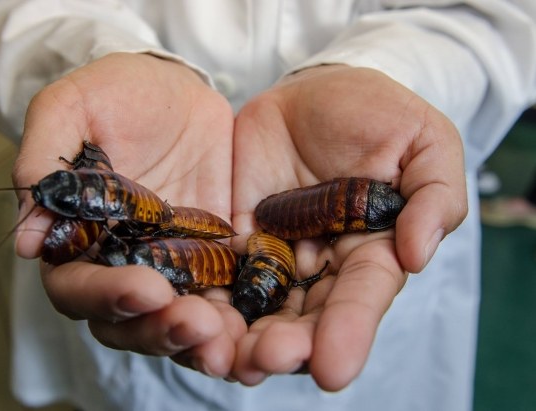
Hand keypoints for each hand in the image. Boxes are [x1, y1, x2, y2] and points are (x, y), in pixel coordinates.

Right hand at [12, 53, 246, 376]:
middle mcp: (123, 262)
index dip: (105, 296)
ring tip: (227, 336)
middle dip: (159, 329)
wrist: (177, 89)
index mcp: (80, 237)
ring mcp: (173, 265)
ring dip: (199, 338)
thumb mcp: (73, 107)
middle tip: (195, 322)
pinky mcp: (215, 258)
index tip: (146, 288)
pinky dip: (238, 319)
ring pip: (176, 322)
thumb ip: (44, 159)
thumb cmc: (118, 93)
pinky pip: (225, 299)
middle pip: (129, 321)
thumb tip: (28, 240)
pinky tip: (258, 326)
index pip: (76, 287)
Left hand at [229, 65, 466, 388]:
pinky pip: (218, 272)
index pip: (361, 296)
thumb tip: (417, 254)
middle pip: (305, 315)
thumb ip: (434, 195)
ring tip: (225, 356)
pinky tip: (189, 316)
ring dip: (242, 334)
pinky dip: (205, 297)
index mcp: (372, 250)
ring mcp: (275, 254)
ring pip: (258, 305)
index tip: (332, 369)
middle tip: (266, 359)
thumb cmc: (374, 114)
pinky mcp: (235, 238)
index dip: (349, 331)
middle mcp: (323, 265)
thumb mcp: (422, 141)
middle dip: (288, 343)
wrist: (311, 94)